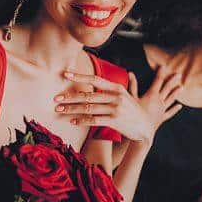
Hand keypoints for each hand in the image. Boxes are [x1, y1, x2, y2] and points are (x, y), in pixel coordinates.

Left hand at [56, 67, 181, 142]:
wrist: (145, 127)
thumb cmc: (134, 111)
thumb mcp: (128, 95)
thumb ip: (116, 87)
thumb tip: (114, 76)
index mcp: (117, 88)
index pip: (95, 79)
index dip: (79, 76)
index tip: (65, 74)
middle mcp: (116, 97)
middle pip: (88, 95)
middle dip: (70, 97)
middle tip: (56, 98)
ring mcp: (115, 109)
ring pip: (88, 108)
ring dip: (71, 109)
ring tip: (60, 110)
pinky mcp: (115, 121)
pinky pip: (94, 120)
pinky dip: (82, 121)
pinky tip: (73, 121)